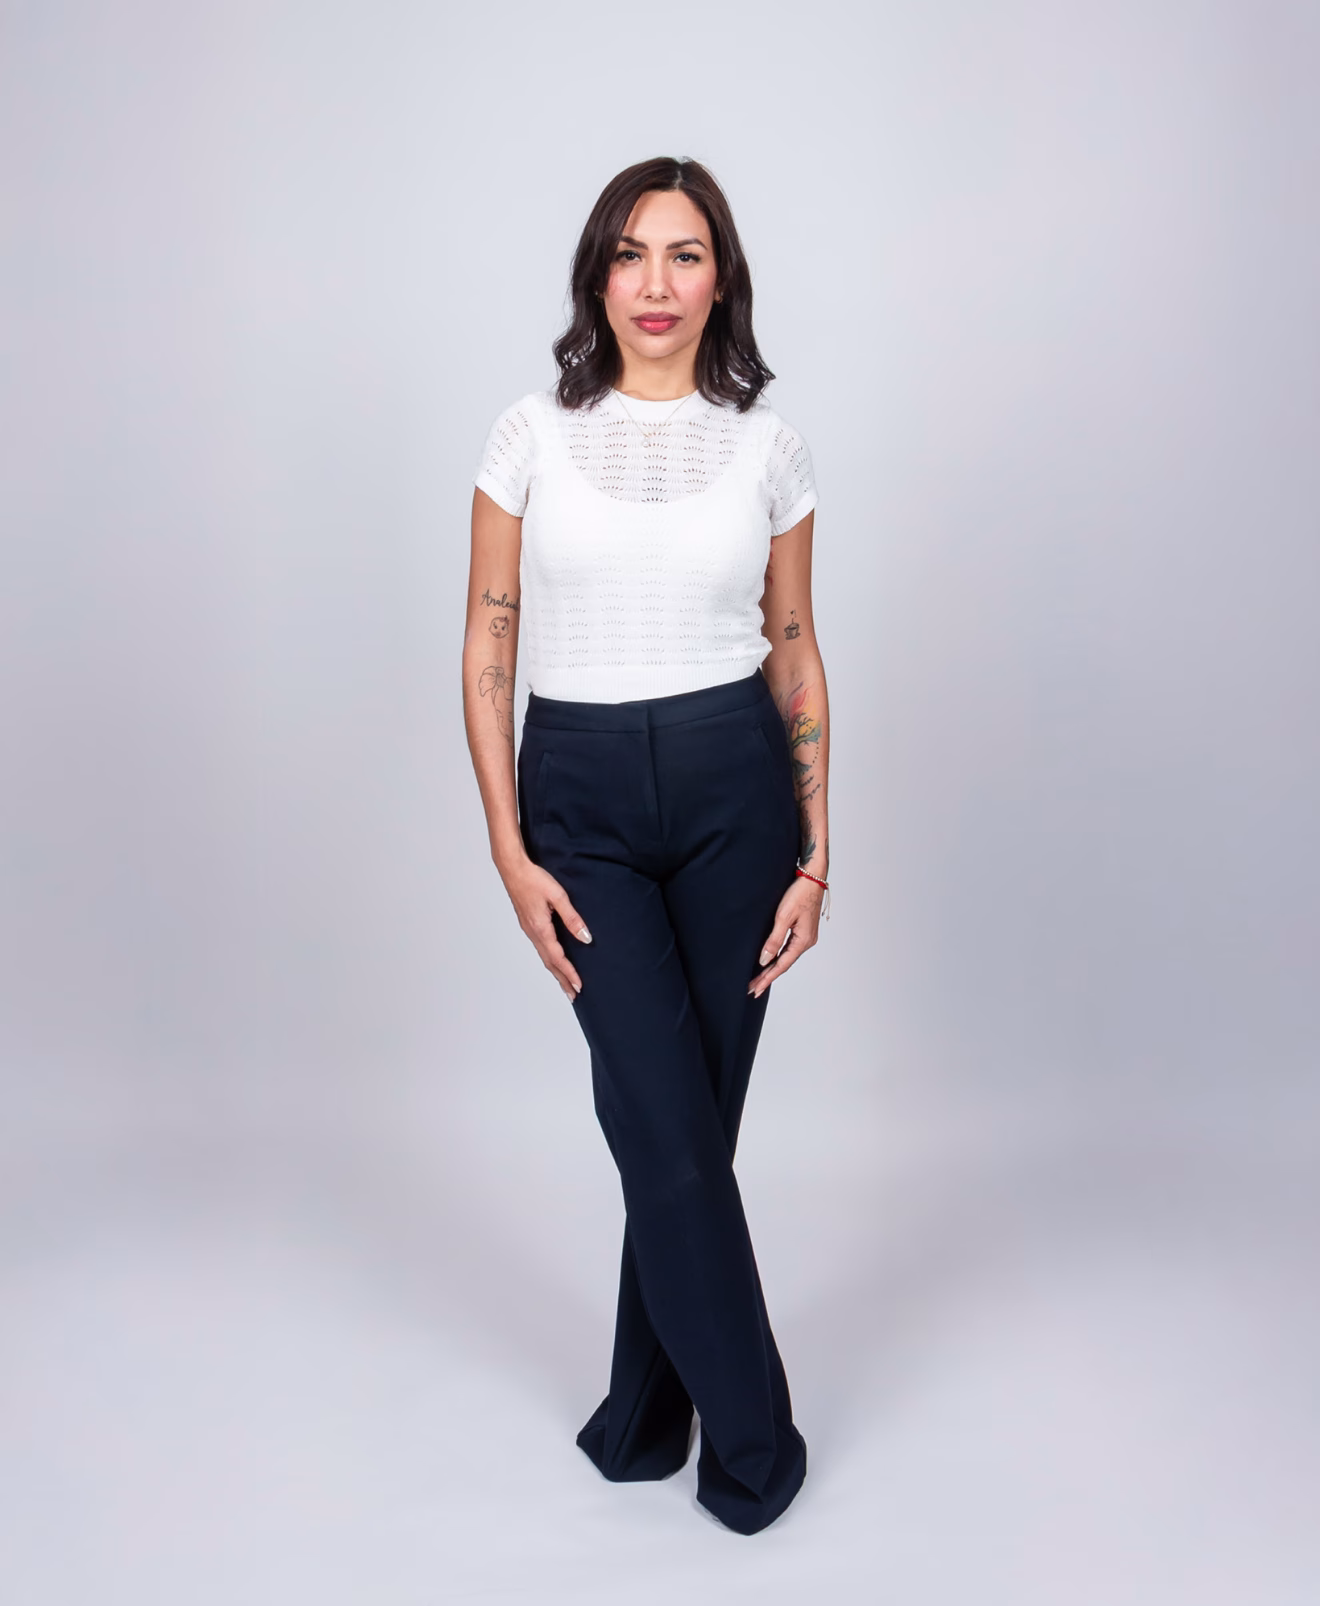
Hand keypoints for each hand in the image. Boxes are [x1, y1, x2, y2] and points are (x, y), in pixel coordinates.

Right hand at [500, 854, 591, 1000]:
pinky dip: (549, 959)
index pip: (558, 958)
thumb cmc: (534, 879)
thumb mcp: (558, 896)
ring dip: (555, 971)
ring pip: (544, 956)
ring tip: (566, 983)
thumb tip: (586, 938)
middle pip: (549, 963)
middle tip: (573, 995)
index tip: (579, 986)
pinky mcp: (528, 923)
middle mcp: (533, 933)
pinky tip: (554, 959)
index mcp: (540, 929)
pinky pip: (540, 947)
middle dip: (562, 979)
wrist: (512, 868)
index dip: (569, 973)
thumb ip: (572, 918)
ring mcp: (528, 929)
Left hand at [748, 874, 822, 996]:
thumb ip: (774, 940)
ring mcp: (805, 936)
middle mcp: (806, 942)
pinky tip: (771, 961)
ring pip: (786, 957)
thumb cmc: (800, 893)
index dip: (767, 978)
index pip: (782, 965)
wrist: (813, 877)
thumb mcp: (783, 917)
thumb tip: (765, 960)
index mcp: (803, 941)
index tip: (755, 989)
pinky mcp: (803, 930)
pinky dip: (778, 957)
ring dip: (772, 968)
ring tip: (758, 979)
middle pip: (784, 964)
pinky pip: (788, 949)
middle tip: (752, 989)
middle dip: (768, 977)